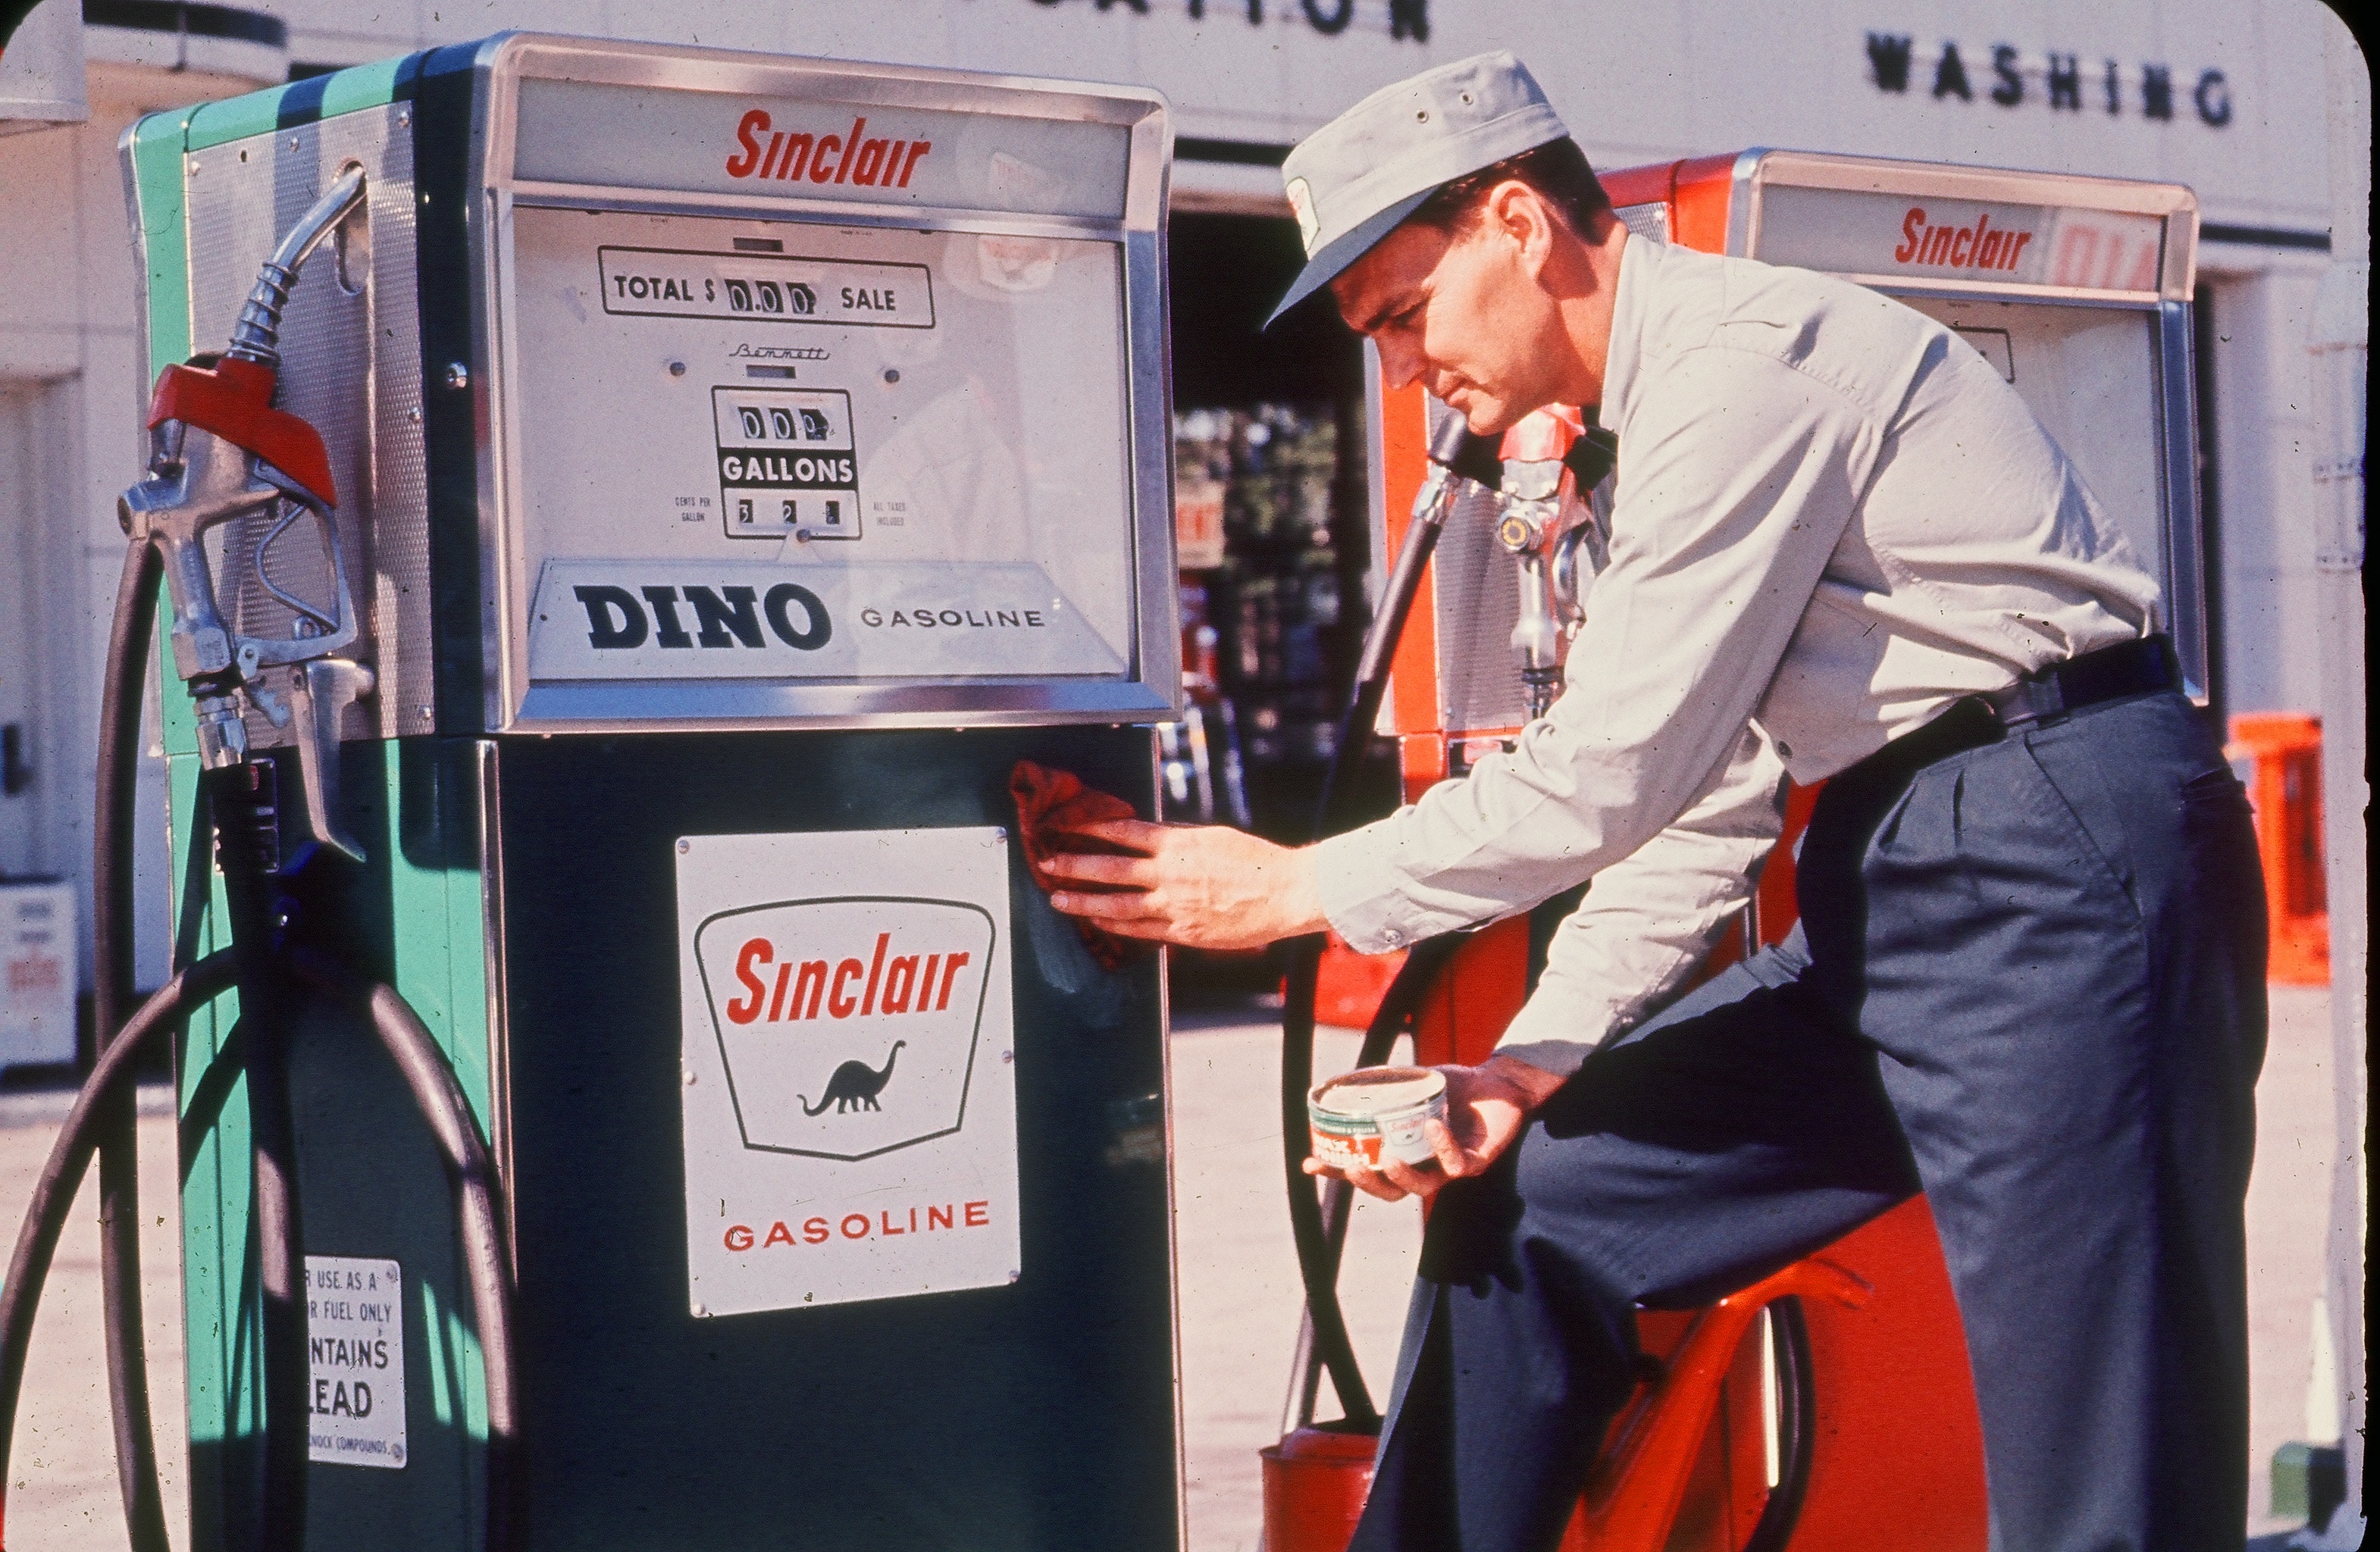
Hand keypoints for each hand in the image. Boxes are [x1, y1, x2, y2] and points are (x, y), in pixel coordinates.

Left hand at [1043, 819, 1328, 951]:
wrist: (1285, 893)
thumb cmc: (1256, 862)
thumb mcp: (1213, 837)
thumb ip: (1178, 839)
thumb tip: (1151, 836)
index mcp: (1177, 845)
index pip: (1123, 832)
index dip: (1092, 828)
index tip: (1069, 826)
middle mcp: (1169, 875)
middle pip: (1110, 869)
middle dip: (1074, 867)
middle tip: (1048, 865)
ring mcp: (1173, 906)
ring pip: (1117, 905)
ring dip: (1084, 902)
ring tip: (1059, 900)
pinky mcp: (1183, 932)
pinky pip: (1140, 930)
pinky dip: (1115, 925)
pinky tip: (1098, 921)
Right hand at [1305, 1056, 1569, 1202]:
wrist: (1499, 1081)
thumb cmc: (1458, 1085)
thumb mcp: (1416, 1081)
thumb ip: (1388, 1084)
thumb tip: (1349, 1077)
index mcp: (1405, 1150)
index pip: (1368, 1167)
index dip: (1339, 1170)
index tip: (1311, 1163)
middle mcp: (1425, 1165)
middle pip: (1391, 1191)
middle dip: (1368, 1184)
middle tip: (1352, 1167)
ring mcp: (1449, 1168)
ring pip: (1422, 1187)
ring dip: (1402, 1176)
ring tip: (1389, 1157)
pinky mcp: (1476, 1162)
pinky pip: (1456, 1163)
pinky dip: (1441, 1145)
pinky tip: (1432, 1125)